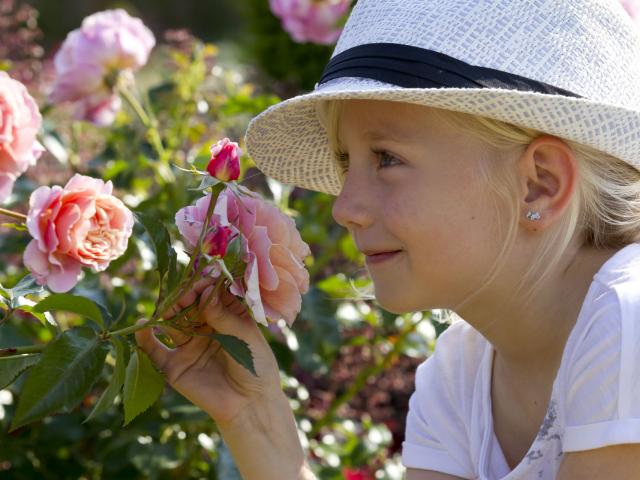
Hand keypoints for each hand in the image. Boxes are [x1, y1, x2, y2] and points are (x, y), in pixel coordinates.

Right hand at [134, 277, 281, 427]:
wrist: (250, 405)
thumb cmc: (256, 367)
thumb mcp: (244, 336)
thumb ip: (223, 315)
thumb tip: (205, 290)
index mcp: (226, 316)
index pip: (210, 294)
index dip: (205, 286)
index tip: (202, 282)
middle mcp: (205, 328)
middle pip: (189, 306)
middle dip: (185, 297)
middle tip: (185, 295)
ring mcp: (188, 345)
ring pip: (172, 323)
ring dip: (167, 312)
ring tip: (168, 309)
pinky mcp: (174, 365)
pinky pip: (155, 350)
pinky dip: (145, 338)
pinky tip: (142, 326)